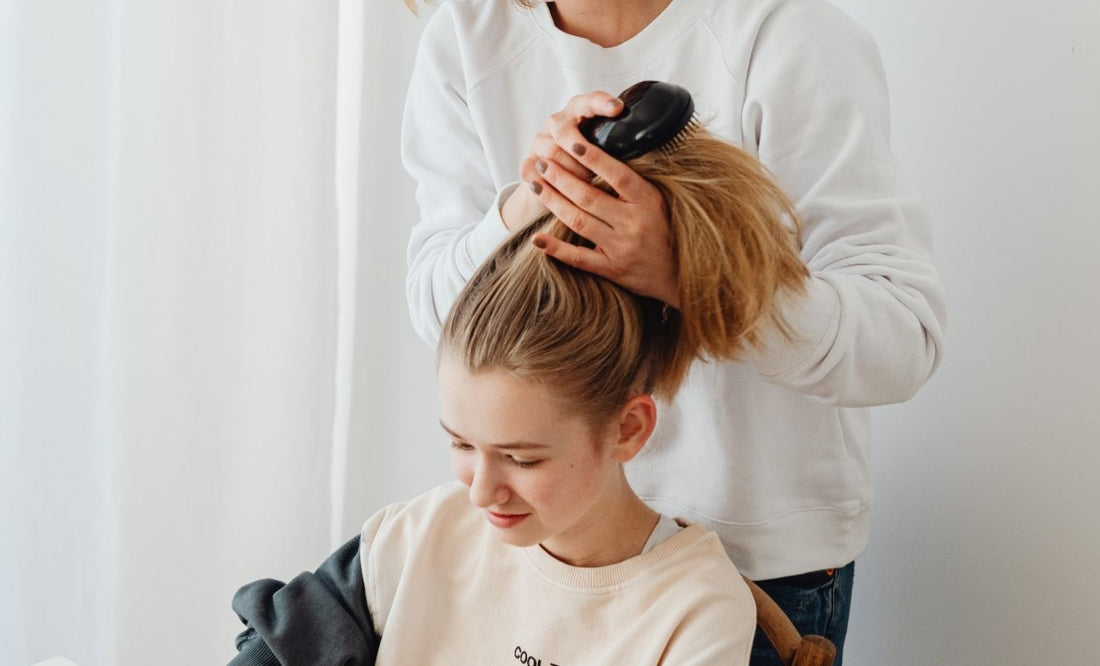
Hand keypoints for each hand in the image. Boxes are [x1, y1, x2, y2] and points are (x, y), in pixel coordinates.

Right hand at [501, 90, 622, 230]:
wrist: (558, 191)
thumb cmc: (592, 169)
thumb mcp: (607, 152)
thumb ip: (617, 142)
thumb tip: (647, 141)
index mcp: (578, 112)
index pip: (590, 101)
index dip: (602, 104)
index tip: (618, 109)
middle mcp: (556, 123)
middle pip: (564, 129)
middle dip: (580, 151)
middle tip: (593, 170)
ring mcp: (538, 142)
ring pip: (551, 153)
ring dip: (569, 171)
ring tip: (584, 185)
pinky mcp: (526, 164)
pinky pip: (534, 171)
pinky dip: (547, 183)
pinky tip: (559, 192)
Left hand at [518, 92, 679, 307]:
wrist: (681, 277)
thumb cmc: (667, 231)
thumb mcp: (659, 202)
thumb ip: (633, 184)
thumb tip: (602, 152)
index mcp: (648, 201)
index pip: (617, 174)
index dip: (593, 158)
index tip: (571, 143)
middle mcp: (634, 223)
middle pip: (588, 196)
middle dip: (559, 176)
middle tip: (540, 161)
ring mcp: (621, 247)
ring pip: (578, 221)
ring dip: (552, 201)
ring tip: (534, 184)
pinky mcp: (612, 269)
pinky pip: (578, 258)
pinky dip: (556, 248)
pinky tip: (536, 237)